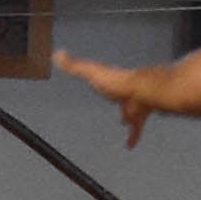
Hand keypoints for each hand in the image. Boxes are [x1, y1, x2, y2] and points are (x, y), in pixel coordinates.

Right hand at [50, 52, 169, 148]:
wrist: (142, 91)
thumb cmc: (117, 82)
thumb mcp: (90, 71)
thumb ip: (74, 65)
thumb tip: (58, 54)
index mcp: (111, 82)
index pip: (103, 81)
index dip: (101, 83)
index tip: (99, 83)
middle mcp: (123, 92)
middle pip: (118, 98)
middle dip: (116, 102)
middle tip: (115, 107)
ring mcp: (133, 104)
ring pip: (130, 114)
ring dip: (128, 120)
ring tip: (123, 127)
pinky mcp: (140, 116)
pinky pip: (137, 129)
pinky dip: (133, 137)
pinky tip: (130, 145)